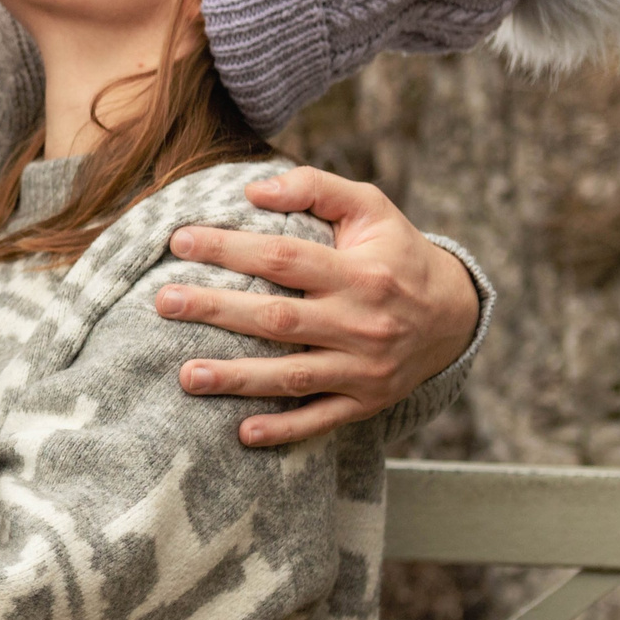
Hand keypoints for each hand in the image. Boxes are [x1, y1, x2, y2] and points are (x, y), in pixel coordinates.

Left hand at [157, 166, 479, 447]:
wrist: (455, 315)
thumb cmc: (395, 252)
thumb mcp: (369, 207)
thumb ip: (314, 187)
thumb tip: (253, 189)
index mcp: (360, 273)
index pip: (284, 258)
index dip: (230, 248)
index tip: (180, 241)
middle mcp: (362, 323)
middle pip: (278, 319)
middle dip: (216, 310)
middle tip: (164, 303)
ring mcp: (364, 368)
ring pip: (293, 376)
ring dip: (237, 378)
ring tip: (186, 376)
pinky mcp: (366, 402)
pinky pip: (321, 420)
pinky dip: (284, 429)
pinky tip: (242, 433)